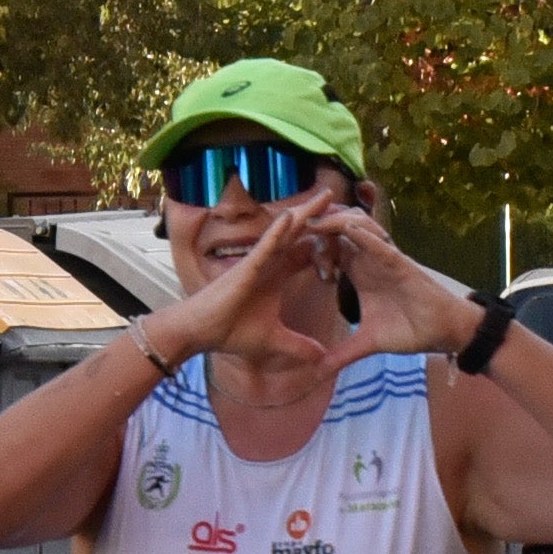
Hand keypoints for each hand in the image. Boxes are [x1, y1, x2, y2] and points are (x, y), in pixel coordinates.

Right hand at [148, 206, 338, 372]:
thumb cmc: (230, 332)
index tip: (351, 238)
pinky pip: (266, 245)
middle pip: (302, 234)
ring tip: (327, 196)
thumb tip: (322, 357)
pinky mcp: (246, 267)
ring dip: (306, 214)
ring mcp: (258, 261)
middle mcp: (270, 263)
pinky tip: (293, 216)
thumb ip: (299, 346)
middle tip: (347, 203)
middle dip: (322, 218)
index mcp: (278, 275)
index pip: (308, 253)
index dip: (329, 246)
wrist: (201, 333)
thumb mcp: (274, 341)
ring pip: (287, 232)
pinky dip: (279, 231)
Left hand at [301, 207, 482, 369]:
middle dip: (314, 230)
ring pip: (357, 227)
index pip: (328, 248)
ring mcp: (385, 258)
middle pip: (337, 229)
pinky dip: (364, 235)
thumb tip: (318, 373)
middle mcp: (369, 259)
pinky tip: (347, 228)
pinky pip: (380, 243)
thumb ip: (341, 354)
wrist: (442, 332)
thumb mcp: (366, 344)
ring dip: (334, 225)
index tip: (287, 261)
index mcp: (358, 271)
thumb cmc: (409, 330)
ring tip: (312, 225)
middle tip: (292, 241)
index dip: (307, 248)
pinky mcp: (401, 263)